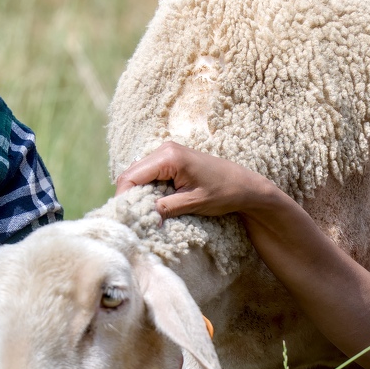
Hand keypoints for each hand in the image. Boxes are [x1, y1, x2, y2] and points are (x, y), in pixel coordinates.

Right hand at [115, 141, 281, 218]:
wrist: (245, 185)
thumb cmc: (224, 192)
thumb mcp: (193, 203)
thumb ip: (165, 208)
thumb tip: (142, 218)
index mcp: (169, 157)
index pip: (131, 177)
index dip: (124, 199)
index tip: (126, 218)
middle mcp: (164, 149)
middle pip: (131, 174)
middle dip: (129, 197)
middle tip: (133, 219)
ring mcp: (167, 152)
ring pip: (138, 175)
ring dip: (138, 194)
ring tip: (145, 213)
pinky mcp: (171, 159)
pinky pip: (149, 174)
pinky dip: (147, 189)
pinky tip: (155, 204)